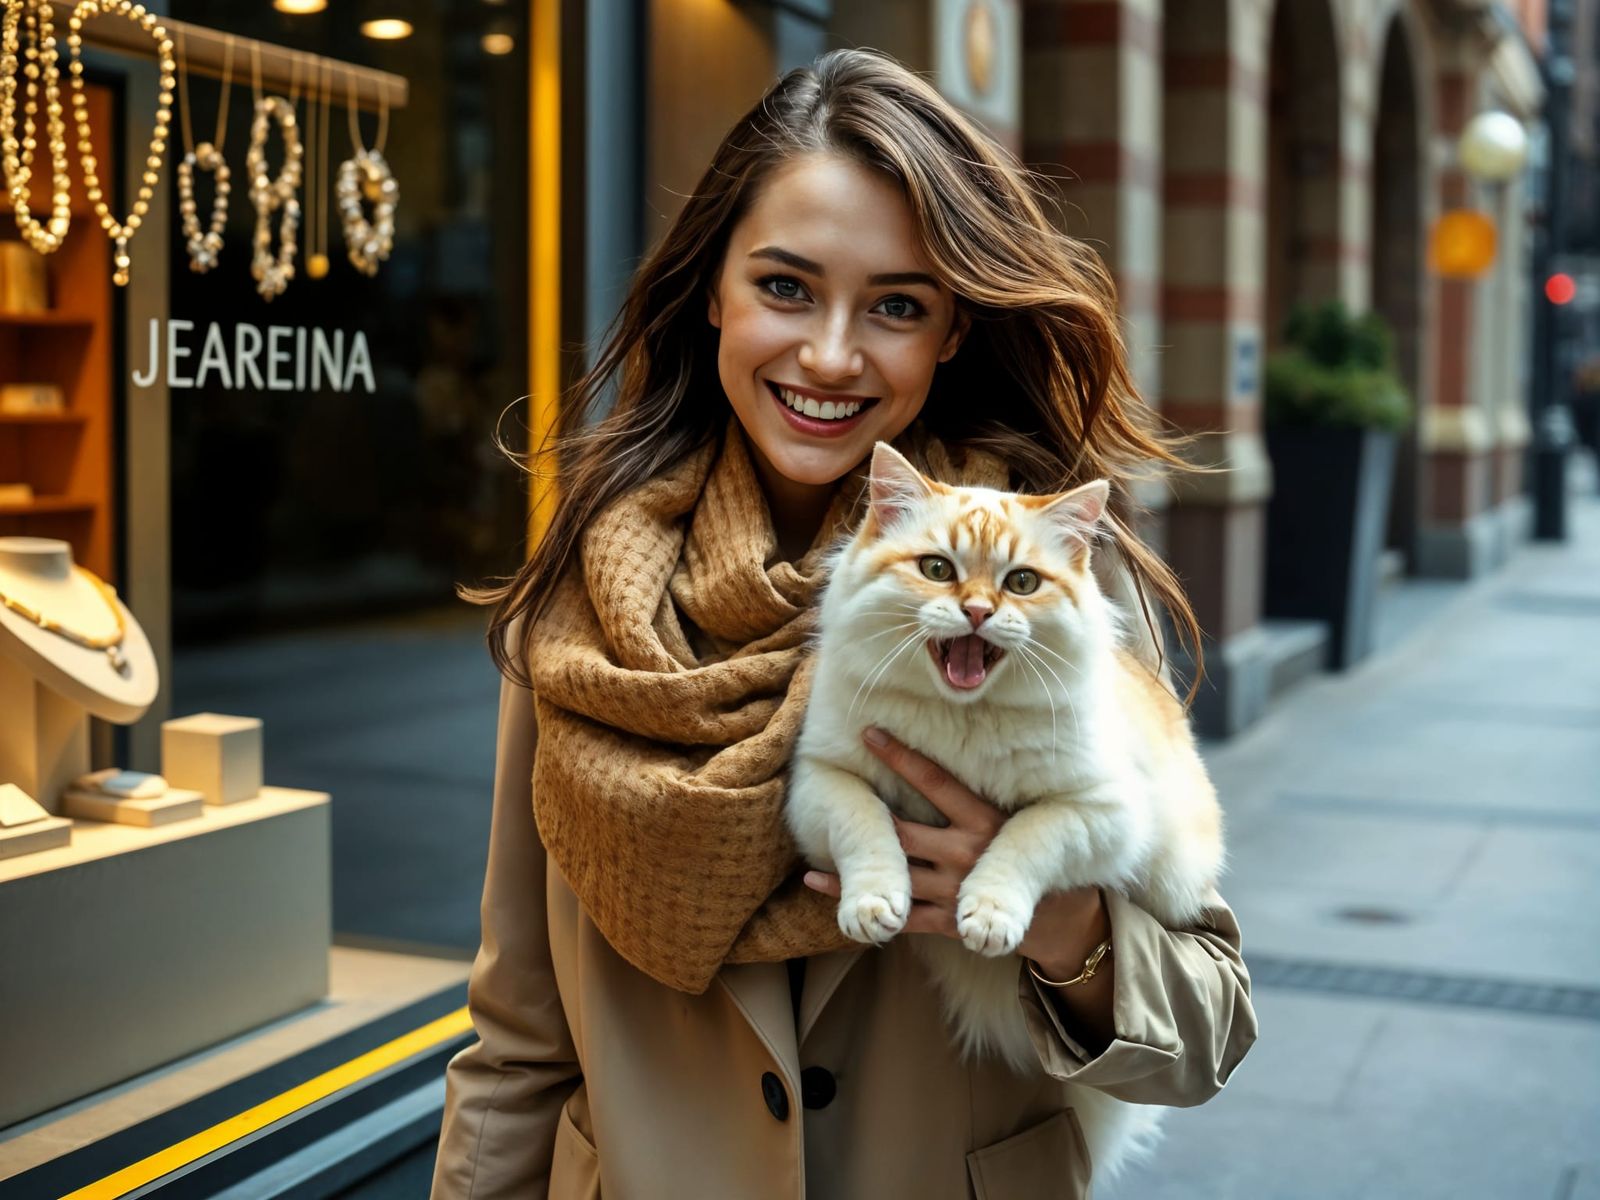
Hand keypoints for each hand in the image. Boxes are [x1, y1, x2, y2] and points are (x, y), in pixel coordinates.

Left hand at [800, 727, 1107, 972]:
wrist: (1065, 923)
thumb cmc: (1033, 858)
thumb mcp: (1017, 820)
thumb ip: (979, 798)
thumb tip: (958, 740)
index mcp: (988, 820)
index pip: (938, 783)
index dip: (901, 758)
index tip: (869, 733)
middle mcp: (972, 852)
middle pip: (908, 829)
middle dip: (870, 809)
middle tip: (831, 784)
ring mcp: (960, 889)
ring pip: (898, 872)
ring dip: (855, 864)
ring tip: (812, 847)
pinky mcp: (953, 922)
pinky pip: (901, 915)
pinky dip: (864, 901)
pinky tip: (824, 886)